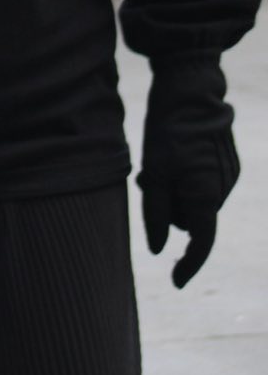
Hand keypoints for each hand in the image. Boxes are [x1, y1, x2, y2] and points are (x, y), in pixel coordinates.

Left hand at [138, 61, 239, 288]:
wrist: (192, 91)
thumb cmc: (168, 132)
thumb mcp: (154, 173)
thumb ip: (156, 213)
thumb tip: (157, 250)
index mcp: (206, 196)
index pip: (200, 242)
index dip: (188, 265)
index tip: (176, 282)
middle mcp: (223, 190)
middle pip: (187, 218)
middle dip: (167, 207)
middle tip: (147, 179)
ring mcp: (227, 176)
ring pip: (191, 199)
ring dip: (172, 190)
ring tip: (158, 162)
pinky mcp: (225, 163)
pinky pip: (199, 182)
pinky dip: (182, 177)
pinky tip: (172, 153)